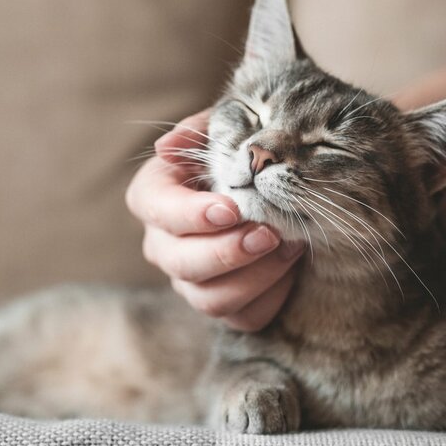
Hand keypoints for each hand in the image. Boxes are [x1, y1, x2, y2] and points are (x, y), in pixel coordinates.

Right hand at [126, 111, 305, 330]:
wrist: (276, 184)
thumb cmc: (241, 151)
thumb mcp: (223, 128)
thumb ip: (198, 129)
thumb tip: (165, 147)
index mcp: (154, 196)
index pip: (155, 209)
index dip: (189, 214)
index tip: (230, 209)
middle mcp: (163, 243)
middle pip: (180, 262)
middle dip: (227, 251)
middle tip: (269, 233)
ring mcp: (189, 280)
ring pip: (209, 299)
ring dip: (254, 276)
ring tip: (290, 246)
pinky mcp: (222, 305)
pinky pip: (242, 317)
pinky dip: (271, 297)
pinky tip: (292, 268)